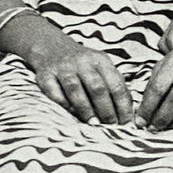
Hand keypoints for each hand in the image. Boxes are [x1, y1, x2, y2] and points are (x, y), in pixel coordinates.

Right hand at [3, 15, 133, 124]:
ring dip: (86, 110)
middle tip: (111, 126)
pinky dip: (64, 105)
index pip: (116, 84)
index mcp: (100, 60)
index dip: (123, 106)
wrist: (51, 46)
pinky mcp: (45, 75)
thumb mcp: (101, 66)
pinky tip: (72, 114)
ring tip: (94, 124)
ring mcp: (62, 68)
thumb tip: (126, 112)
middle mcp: (82, 62)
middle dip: (106, 110)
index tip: (126, 123)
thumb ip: (113, 83)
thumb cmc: (83, 64)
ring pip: (76, 90)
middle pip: (97, 88)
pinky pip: (54, 93)